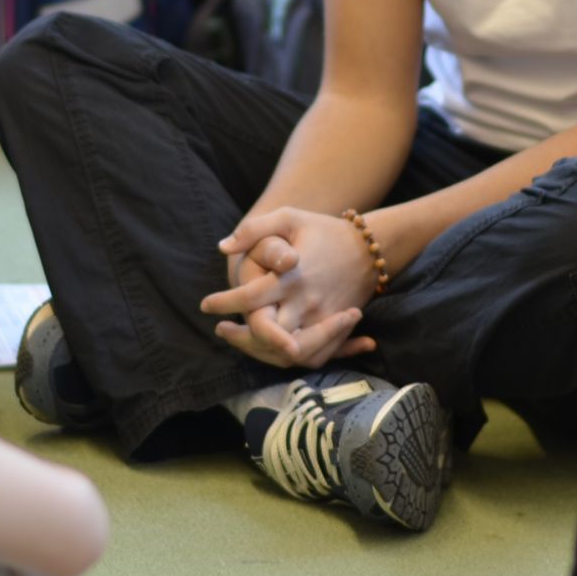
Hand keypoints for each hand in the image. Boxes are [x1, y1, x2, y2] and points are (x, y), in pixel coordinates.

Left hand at [200, 208, 379, 368]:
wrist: (370, 248)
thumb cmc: (323, 230)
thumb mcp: (289, 217)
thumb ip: (254, 230)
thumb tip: (223, 246)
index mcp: (292, 276)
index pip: (250, 298)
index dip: (224, 303)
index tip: (205, 305)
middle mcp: (307, 302)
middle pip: (268, 334)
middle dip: (241, 338)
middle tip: (222, 329)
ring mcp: (324, 319)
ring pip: (290, 352)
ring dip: (263, 353)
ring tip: (241, 340)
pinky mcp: (337, 328)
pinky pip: (315, 355)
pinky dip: (292, 358)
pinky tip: (272, 349)